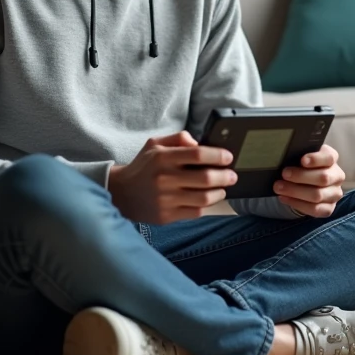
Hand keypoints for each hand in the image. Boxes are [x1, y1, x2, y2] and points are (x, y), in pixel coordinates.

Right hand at [107, 131, 236, 224]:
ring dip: (219, 193)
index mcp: (163, 158)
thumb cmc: (144, 166)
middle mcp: (164, 178)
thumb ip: (178, 138)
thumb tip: (199, 143)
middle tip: (232, 175)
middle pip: (205, 178)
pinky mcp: (166, 215)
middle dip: (225, 176)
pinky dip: (207, 206)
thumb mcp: (155, 144)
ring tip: (223, 188)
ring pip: (204, 198)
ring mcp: (165, 199)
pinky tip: (208, 199)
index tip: (228, 157)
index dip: (217, 156)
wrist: (121, 193)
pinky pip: (195, 212)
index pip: (197, 154)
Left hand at [273, 144, 344, 218]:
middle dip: (301, 176)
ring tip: (279, 187)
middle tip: (284, 174)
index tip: (302, 160)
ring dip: (295, 192)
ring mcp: (335, 193)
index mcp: (332, 158)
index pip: (329, 158)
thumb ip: (297, 153)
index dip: (316, 159)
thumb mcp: (301, 155)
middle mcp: (337, 176)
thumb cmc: (301, 165)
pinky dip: (297, 204)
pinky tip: (284, 198)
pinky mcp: (329, 208)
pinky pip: (315, 209)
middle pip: (323, 178)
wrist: (304, 182)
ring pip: (318, 195)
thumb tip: (285, 157)